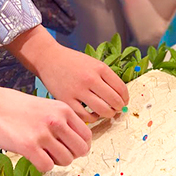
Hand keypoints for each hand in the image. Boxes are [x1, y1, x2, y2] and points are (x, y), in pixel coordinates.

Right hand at [0, 86, 91, 171]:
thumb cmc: (15, 106)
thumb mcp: (46, 106)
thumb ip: (62, 120)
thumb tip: (78, 142)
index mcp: (64, 109)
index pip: (87, 135)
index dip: (81, 146)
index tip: (71, 148)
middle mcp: (57, 120)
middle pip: (80, 150)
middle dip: (71, 155)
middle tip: (57, 154)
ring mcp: (43, 133)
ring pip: (66, 160)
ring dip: (56, 161)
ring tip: (43, 154)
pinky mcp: (28, 146)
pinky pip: (47, 166)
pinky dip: (42, 166)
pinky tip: (33, 157)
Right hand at [5, 26, 128, 123]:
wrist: (49, 58)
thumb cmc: (74, 62)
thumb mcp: (94, 63)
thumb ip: (107, 78)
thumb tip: (121, 98)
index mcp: (100, 68)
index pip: (121, 88)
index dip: (125, 98)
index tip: (124, 102)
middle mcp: (90, 78)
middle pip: (114, 101)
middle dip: (119, 108)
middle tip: (117, 109)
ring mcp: (78, 90)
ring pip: (102, 110)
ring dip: (108, 114)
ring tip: (107, 112)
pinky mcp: (66, 100)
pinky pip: (85, 116)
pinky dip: (93, 118)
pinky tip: (93, 114)